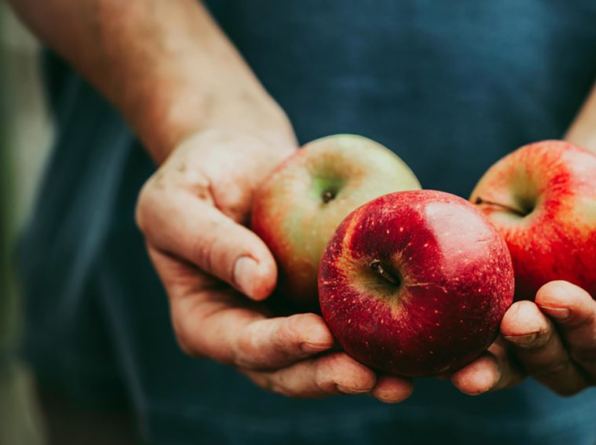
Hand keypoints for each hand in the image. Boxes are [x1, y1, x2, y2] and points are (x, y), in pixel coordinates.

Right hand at [135, 129, 412, 401]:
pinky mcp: (326, 302)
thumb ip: (208, 241)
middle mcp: (251, 331)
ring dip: (365, 373)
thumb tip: (259, 281)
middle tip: (372, 377)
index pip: (242, 344)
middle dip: (330, 376)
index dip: (279, 345)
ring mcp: (290, 321)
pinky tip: (419, 341)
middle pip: (290, 369)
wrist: (240, 158)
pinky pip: (355, 324)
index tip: (317, 334)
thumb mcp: (176, 200)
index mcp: (206, 321)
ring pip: (327, 359)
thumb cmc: (197, 174)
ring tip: (403, 381)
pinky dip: (385, 336)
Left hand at [451, 152, 595, 394]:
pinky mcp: (497, 305)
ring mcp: (535, 330)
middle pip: (559, 370)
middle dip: (537, 349)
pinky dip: (457, 338)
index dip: (586, 332)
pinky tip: (436, 334)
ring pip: (513, 364)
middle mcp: (579, 345)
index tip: (559, 295)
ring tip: (469, 353)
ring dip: (492, 362)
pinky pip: (476, 332)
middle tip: (516, 317)